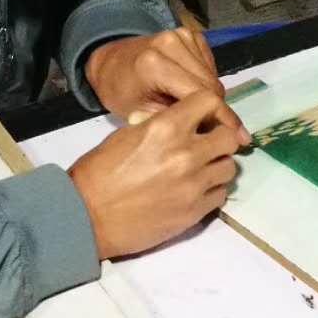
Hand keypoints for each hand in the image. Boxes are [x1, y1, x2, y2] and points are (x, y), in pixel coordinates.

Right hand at [67, 89, 248, 258]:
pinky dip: (212, 190)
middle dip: (220, 137)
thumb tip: (178, 121)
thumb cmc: (99, 172)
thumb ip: (158, 125)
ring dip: (218, 165)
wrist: (87, 217)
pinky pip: (220, 194)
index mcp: (166, 128)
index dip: (209, 107)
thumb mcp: (125, 135)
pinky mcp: (195, 212)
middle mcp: (187, 153)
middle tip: (207, 144)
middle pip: (229, 137)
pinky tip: (195, 190)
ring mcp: (194, 185)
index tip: (205, 117)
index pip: (209, 101)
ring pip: (230, 167)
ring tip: (202, 169)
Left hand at [84, 26, 223, 123]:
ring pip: (213, 76)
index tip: (239, 138)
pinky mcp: (189, 34)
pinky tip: (191, 89)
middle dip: (217, 110)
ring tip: (198, 111)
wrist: (111, 61)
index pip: (199, 95)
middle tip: (219, 133)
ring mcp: (181, 35)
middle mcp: (170, 44)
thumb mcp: (139, 114)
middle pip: (210, 85)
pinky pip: (209, 65)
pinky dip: (205, 80)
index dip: (221, 118)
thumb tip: (211, 136)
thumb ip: (174, 122)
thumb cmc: (121, 92)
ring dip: (211, 96)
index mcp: (154, 64)